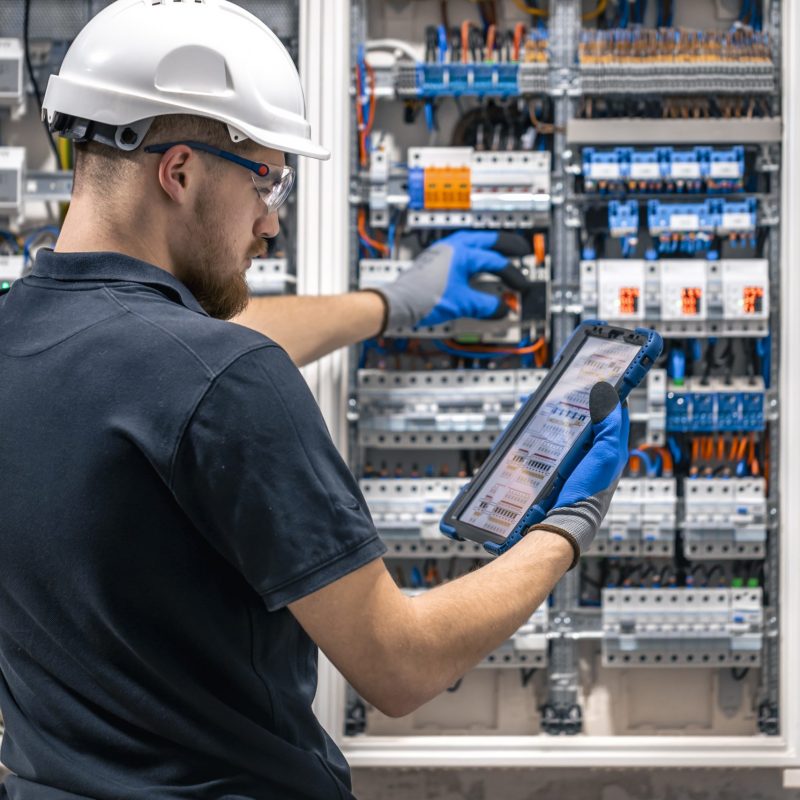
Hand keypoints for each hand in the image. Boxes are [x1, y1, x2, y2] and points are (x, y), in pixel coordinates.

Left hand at [377, 231, 529, 329]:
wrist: (396, 304)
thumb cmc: (422, 299)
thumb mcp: (461, 303)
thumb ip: (485, 305)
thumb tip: (501, 309)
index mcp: (462, 253)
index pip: (495, 261)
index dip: (512, 275)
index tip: (521, 287)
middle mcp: (452, 248)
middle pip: (486, 241)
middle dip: (506, 246)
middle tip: (521, 249)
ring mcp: (442, 253)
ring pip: (472, 243)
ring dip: (489, 248)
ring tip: (501, 253)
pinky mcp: (434, 262)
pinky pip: (462, 252)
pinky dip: (475, 257)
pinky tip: (475, 266)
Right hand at [533, 382, 629, 567]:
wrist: (566, 521)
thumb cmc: (589, 491)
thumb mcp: (605, 453)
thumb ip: (610, 426)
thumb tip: (611, 397)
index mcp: (612, 449)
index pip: (615, 414)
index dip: (609, 395)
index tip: (599, 377)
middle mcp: (596, 454)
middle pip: (591, 420)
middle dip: (582, 404)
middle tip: (570, 388)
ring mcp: (577, 461)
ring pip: (571, 431)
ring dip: (562, 418)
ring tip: (551, 404)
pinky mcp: (560, 468)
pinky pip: (556, 445)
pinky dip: (550, 434)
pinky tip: (539, 428)